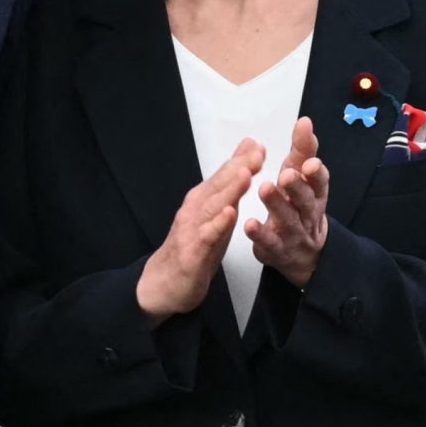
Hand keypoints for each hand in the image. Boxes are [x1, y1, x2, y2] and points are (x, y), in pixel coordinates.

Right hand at [138, 138, 266, 321]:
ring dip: (229, 189)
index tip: (259, 145)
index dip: (241, 159)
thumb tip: (245, 156)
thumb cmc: (196, 244)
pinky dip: (217, 224)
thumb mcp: (216, 212)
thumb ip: (230, 185)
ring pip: (213, 206)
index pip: (224, 175)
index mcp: (204, 199)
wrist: (166, 281)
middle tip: (256, 152)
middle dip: (238, 167)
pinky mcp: (192, 252)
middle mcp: (196, 209)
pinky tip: (229, 214)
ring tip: (245, 174)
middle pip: (219, 185)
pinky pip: (207, 236)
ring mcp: (193, 229)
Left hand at [246, 116, 330, 287]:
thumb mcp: (302, 178)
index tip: (310, 162)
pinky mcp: (277, 250)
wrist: (304, 253)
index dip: (316, 174)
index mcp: (315, 195)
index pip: (320, 183)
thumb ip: (302, 151)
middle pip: (306, 201)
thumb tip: (305, 122)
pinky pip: (269, 243)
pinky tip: (249, 224)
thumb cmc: (299, 206)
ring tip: (264, 189)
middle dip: (297, 188)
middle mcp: (307, 215)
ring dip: (276, 205)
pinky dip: (260, 234)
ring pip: (288, 220)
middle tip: (286, 175)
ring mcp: (293, 234)